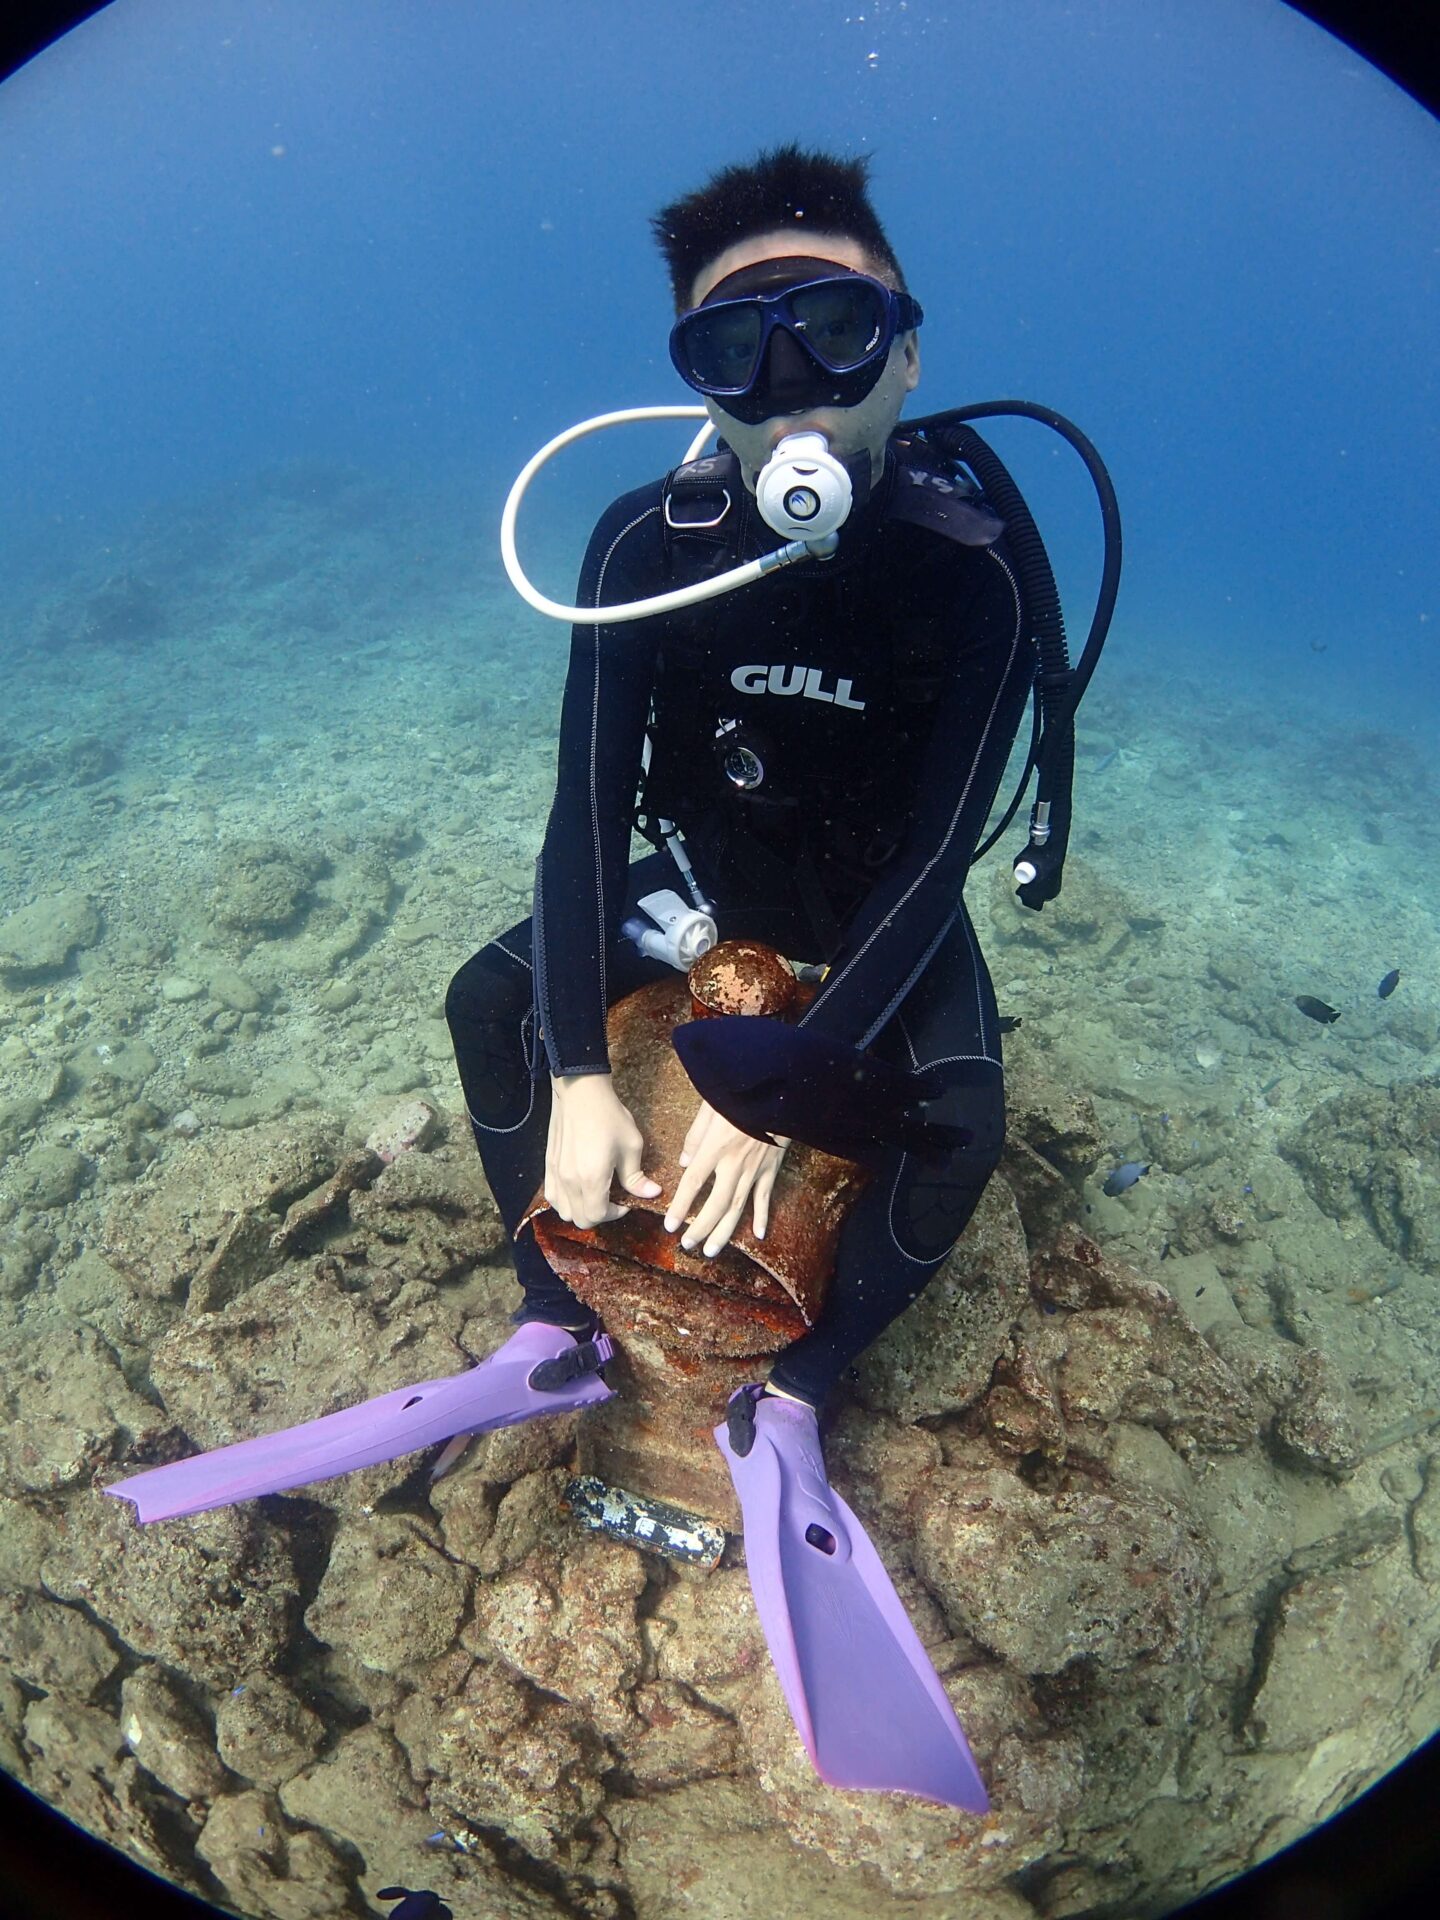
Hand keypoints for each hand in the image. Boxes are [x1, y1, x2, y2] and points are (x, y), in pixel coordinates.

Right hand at [546, 1073, 660, 1228]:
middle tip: (612, 1200)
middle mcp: (570, 1181)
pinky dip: (565, 1201)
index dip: (614, 1215)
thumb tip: (651, 1194)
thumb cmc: (609, 1116)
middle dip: (599, 1215)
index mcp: (592, 1178)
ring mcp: (556, 1174)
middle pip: (580, 1219)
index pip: (597, 1216)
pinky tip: (578, 1189)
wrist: (581, 1092)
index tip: (625, 1202)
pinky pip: (552, 1197)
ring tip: (595, 1196)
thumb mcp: (631, 1145)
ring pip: (564, 1212)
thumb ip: (637, 1177)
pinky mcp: (549, 1166)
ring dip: (580, 1211)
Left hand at [663, 1100, 788, 1258]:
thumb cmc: (738, 1095)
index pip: (693, 1183)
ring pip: (738, 1207)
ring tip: (712, 1250)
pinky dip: (763, 1216)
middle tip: (688, 1244)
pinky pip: (765, 1197)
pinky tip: (759, 1235)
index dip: (680, 1206)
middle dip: (701, 1228)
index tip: (669, 1225)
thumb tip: (684, 1162)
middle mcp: (734, 1164)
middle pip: (715, 1204)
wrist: (776, 1091)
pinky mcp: (771, 1168)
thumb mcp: (709, 1108)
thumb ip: (695, 1137)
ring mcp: (755, 1169)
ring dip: (724, 1232)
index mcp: (715, 1148)